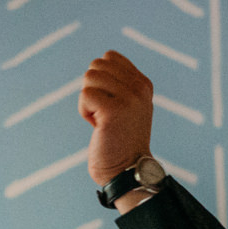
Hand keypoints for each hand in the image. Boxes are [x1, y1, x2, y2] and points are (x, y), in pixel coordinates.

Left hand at [80, 49, 153, 185]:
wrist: (127, 171)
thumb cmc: (119, 141)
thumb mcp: (126, 106)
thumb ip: (118, 83)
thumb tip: (98, 63)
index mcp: (143, 83)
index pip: (109, 57)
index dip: (100, 80)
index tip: (108, 104)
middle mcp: (139, 87)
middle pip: (96, 65)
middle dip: (91, 89)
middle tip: (103, 113)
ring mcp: (129, 97)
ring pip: (89, 77)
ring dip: (87, 101)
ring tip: (100, 120)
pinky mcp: (114, 110)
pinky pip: (84, 94)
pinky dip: (84, 111)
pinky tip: (97, 126)